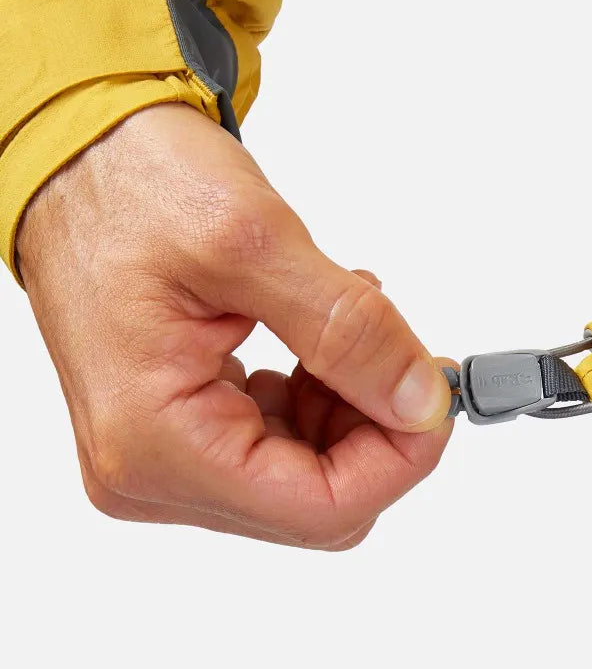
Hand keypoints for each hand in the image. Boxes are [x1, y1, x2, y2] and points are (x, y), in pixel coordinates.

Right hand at [17, 103, 452, 548]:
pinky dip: (315, 401)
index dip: (400, 459)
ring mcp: (157, 458)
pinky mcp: (173, 434)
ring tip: (355, 325)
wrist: (73, 161)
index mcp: (155, 439)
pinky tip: (320, 341)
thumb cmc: (129, 185)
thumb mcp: (253, 242)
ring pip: (300, 478)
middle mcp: (147, 471)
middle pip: (312, 502)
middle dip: (376, 430)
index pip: (316, 507)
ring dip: (348, 411)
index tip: (440, 397)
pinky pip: (271, 449)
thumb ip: (348, 332)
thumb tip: (420, 399)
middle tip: (408, 355)